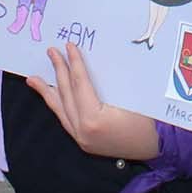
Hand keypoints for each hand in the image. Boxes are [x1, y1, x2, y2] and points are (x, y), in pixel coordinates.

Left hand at [28, 43, 160, 160]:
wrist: (159, 146)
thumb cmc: (149, 119)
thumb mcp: (129, 94)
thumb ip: (107, 80)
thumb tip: (91, 59)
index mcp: (93, 119)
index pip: (79, 84)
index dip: (74, 63)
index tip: (68, 46)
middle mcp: (82, 131)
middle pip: (67, 95)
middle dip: (58, 71)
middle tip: (51, 52)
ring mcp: (82, 139)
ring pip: (60, 110)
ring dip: (47, 92)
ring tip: (32, 79)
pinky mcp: (84, 142)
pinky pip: (66, 120)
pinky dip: (58, 106)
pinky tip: (52, 97)